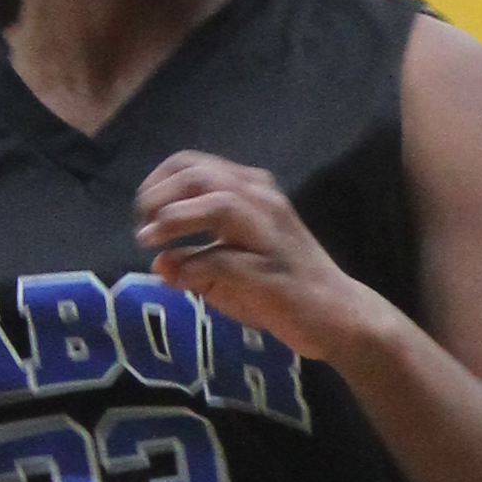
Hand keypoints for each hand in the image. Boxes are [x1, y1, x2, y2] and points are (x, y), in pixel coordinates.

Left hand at [134, 150, 372, 360]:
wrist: (340, 316)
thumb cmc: (286, 289)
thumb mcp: (231, 272)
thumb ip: (196, 262)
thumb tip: (160, 263)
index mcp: (254, 192)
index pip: (193, 164)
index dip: (157, 182)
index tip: (144, 211)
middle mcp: (263, 202)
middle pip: (198, 175)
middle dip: (158, 196)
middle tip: (142, 225)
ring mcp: (270, 233)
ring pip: (215, 203)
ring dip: (174, 219)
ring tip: (150, 238)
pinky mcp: (271, 269)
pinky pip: (221, 258)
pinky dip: (192, 265)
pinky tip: (179, 276)